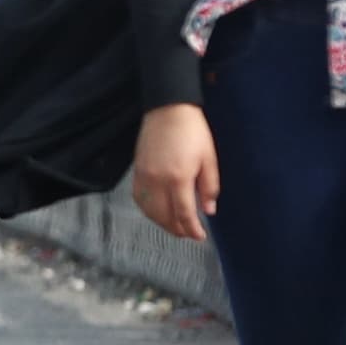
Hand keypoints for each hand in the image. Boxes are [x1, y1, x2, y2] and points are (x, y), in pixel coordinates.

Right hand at [130, 104, 220, 242]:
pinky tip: (157, 212)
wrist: (168, 108)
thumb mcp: (209, 158)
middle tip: (189, 233)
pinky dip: (147, 210)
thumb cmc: (192, 131)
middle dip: (177, 229)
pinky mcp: (137, 171)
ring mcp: (144, 177)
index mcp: (178, 178)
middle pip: (164, 217)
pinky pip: (138, 199)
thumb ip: (209, 187)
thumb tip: (209, 210)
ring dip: (161, 223)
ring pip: (149, 211)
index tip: (200, 236)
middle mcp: (158, 181)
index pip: (184, 214)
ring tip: (174, 226)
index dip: (192, 229)